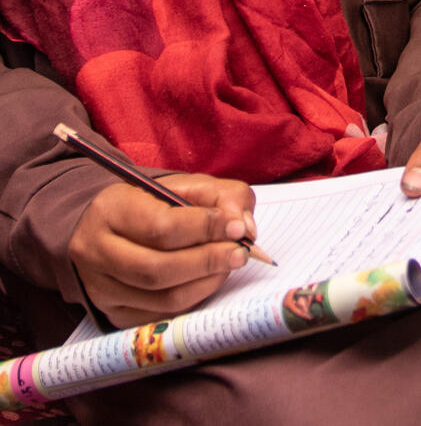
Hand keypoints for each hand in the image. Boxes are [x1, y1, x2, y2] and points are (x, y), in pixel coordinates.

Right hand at [69, 173, 255, 326]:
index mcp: (110, 209)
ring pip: (160, 299)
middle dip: (208, 262)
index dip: (204, 229)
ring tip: (229, 264)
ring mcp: (100, 289)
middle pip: (157, 269)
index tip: (236, 228)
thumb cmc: (155, 203)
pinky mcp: (113, 314)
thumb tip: (242, 226)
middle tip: (240, 253)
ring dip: (205, 283)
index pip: (160, 226)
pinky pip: (160, 317)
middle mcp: (95, 251)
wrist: (114, 226)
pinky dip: (192, 301)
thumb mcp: (187, 185)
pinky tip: (207, 281)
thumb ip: (222, 196)